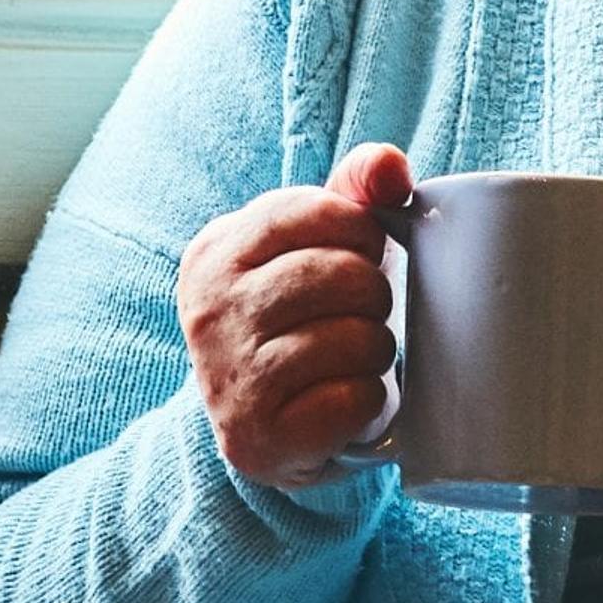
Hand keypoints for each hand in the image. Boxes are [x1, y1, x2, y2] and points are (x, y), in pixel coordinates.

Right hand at [177, 143, 408, 487]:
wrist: (257, 425)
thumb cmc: (295, 317)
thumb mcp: (310, 244)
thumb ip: (352, 190)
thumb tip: (391, 167)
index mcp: (216, 251)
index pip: (316, 211)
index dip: (361, 232)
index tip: (360, 254)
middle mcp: (210, 310)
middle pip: (340, 276)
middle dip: (373, 294)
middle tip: (360, 312)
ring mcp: (230, 376)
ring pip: (353, 340)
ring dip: (374, 349)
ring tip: (353, 356)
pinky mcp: (259, 436)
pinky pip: (353, 400)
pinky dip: (367, 400)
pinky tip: (345, 397)